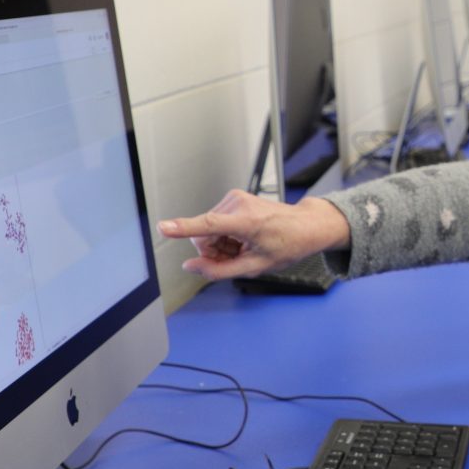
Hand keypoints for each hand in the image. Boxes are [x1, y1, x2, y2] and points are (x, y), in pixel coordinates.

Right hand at [157, 191, 349, 279]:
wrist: (305, 225)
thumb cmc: (287, 244)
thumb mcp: (256, 266)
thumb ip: (220, 270)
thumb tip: (191, 267)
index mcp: (247, 222)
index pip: (209, 225)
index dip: (183, 228)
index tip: (164, 227)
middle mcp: (238, 204)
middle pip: (203, 236)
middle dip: (214, 251)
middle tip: (238, 255)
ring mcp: (234, 198)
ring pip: (207, 231)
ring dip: (221, 244)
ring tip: (245, 246)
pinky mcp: (233, 198)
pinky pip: (215, 223)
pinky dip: (225, 235)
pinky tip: (243, 238)